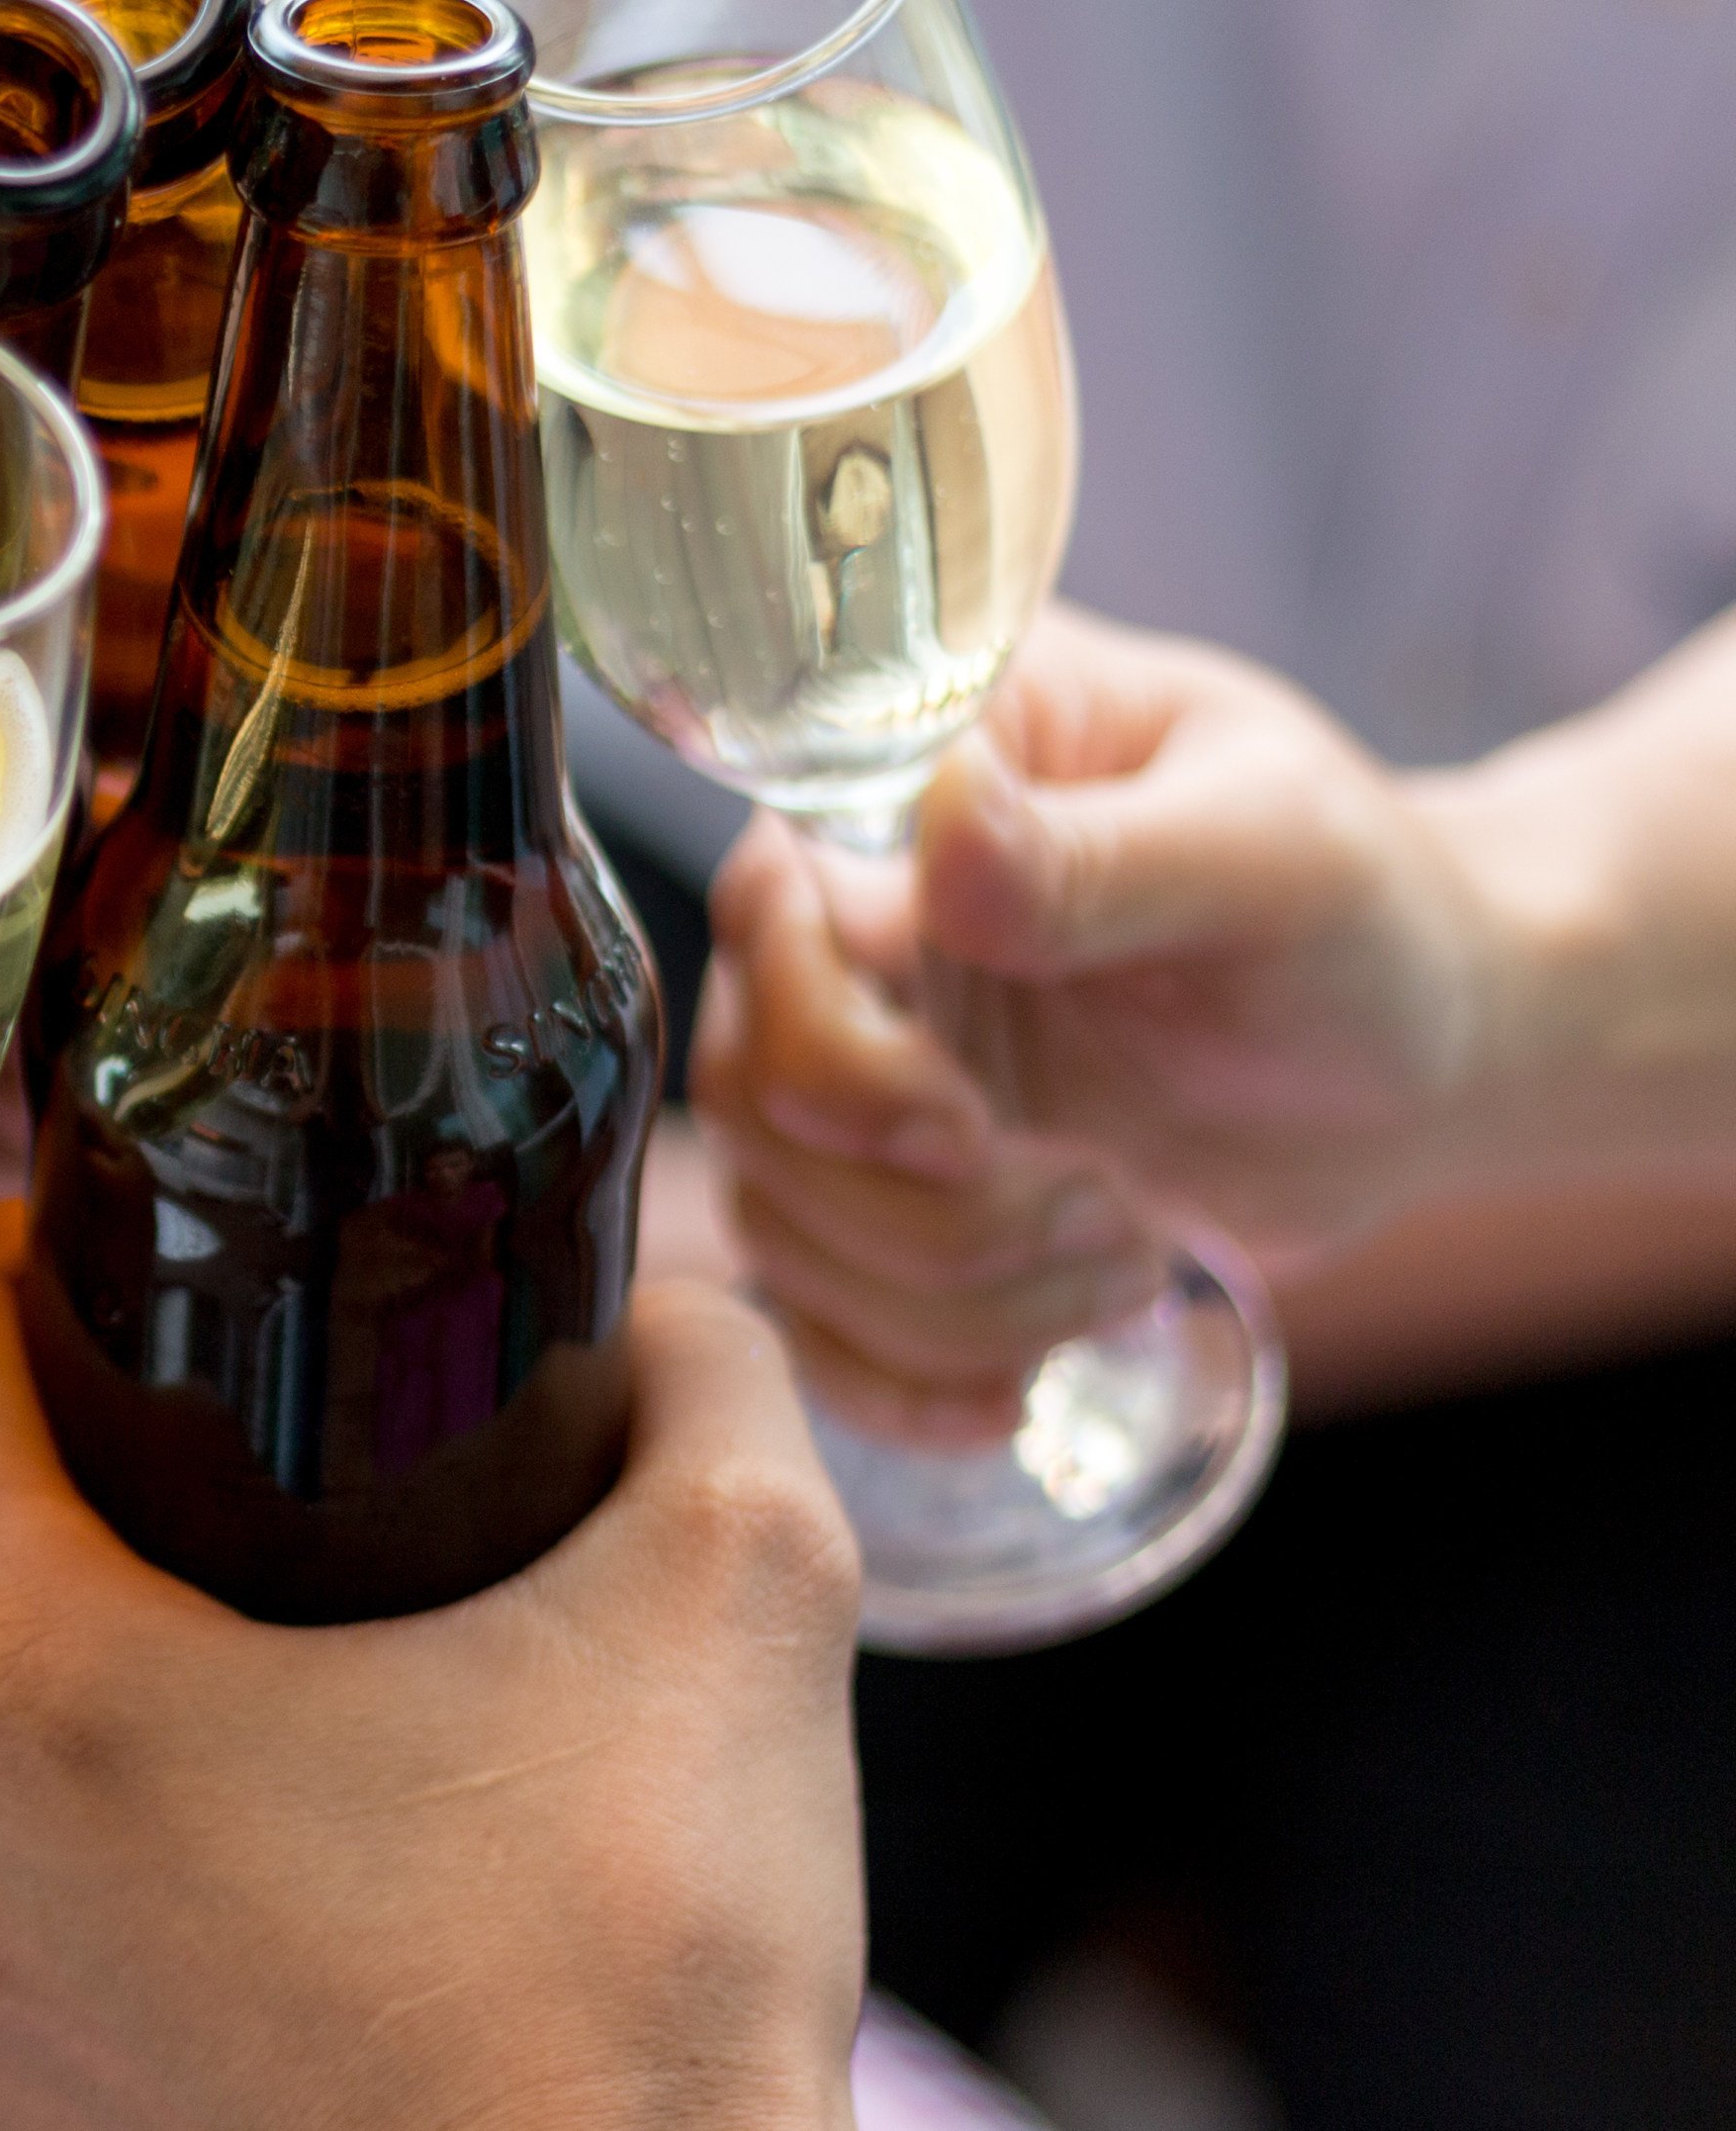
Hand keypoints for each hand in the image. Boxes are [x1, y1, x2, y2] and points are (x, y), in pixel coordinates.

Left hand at [0, 1206, 862, 2130]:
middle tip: (175, 1441)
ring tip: (208, 1671)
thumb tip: (667, 1299)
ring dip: (12, 1674)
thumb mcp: (735, 1602)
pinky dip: (22, 1869)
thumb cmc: (648, 2002)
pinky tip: (183, 1870)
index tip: (101, 1263)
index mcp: (30, 1674)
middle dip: (7, 1456)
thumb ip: (701, 1371)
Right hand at [692, 605, 1495, 1437]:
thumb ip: (1100, 855)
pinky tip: (1008, 1395)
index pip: (770, 920)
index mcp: (909, 787)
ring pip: (777, 1216)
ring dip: (948, 1293)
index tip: (968, 1129)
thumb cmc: (1364, 918)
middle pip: (754, 1091)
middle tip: (1106, 1205)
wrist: (1428, 1053)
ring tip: (1126, 1259)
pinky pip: (813, 1313)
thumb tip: (944, 829)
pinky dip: (896, 1380)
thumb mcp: (1271, 856)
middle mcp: (847, 924)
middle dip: (921, 1203)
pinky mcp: (887, 1194)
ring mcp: (857, 1064)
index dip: (836, 1051)